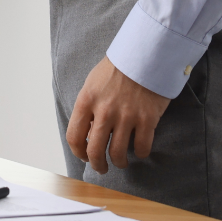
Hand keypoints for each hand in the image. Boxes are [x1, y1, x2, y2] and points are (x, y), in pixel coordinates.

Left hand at [66, 56, 170, 173]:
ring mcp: (126, 116)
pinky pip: (141, 147)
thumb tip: (88, 131)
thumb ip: (89, 106)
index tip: (84, 155)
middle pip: (94, 151)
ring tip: (121, 162)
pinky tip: (139, 149)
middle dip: (97, 164)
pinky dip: (140, 153)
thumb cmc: (117, 68)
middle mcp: (104, 111)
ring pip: (118, 154)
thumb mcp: (93, 83)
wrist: (145, 53)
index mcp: (86, 100)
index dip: (78, 152)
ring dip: (119, 162)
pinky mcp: (147, 119)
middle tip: (102, 167)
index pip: (74, 136)